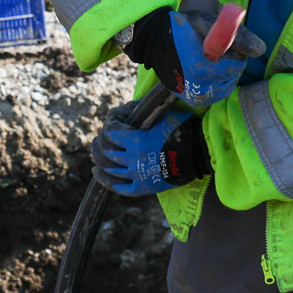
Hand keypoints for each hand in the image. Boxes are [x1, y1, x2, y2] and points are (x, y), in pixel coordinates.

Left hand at [91, 104, 209, 195]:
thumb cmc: (183, 131)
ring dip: (100, 161)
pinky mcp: (142, 188)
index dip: (110, 126)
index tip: (112, 123)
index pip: (111, 133)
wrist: (198, 156)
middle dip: (100, 144)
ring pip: (110, 169)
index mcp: (136, 141)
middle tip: (98, 139)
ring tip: (95, 155)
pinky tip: (98, 173)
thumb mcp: (164, 115)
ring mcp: (137, 175)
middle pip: (107, 151)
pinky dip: (106, 181)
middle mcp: (132, 159)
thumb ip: (146, 112)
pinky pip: (119, 188)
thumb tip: (132, 105)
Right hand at [125, 7, 267, 107]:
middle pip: (233, 76)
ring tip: (209, 60)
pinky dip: (217, 83)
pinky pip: (216, 94)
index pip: (237, 65)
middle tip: (213, 51)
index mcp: (202, 69)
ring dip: (224, 73)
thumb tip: (261, 50)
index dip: (234, 51)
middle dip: (230, 62)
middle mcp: (199, 88)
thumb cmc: (182, 28)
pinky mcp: (192, 100)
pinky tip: (207, 71)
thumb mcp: (208, 24)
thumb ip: (236, 36)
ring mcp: (195, 97)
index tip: (220, 43)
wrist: (154, 41)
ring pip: (227, 86)